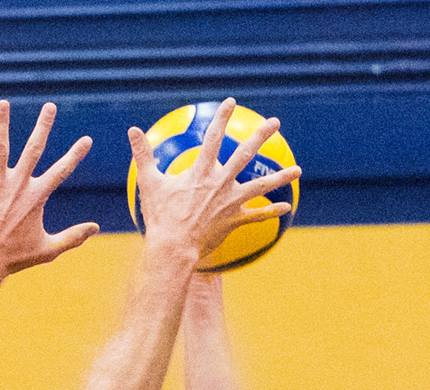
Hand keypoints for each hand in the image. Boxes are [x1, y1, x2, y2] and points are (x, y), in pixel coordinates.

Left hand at [0, 100, 97, 276]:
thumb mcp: (49, 249)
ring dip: (2, 124)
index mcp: (37, 197)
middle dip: (43, 126)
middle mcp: (18, 185)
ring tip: (3, 103)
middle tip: (50, 106)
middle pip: (33, 149)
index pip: (61, 171)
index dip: (75, 155)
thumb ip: (73, 237)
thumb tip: (96, 228)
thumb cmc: (15, 259)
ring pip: (0, 147)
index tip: (87, 139)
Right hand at [124, 101, 295, 267]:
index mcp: (201, 171)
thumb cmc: (160, 216)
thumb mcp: (149, 182)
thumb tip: (132, 130)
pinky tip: (286, 207)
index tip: (231, 102)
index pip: (213, 137)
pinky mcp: (234, 221)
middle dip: (261, 136)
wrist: (173, 248)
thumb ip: (143, 154)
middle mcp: (220, 183)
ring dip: (280, 177)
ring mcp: (230, 202)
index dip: (222, 118)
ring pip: (260, 185)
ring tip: (298, 170)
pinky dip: (271, 212)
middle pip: (245, 154)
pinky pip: (257, 216)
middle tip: (275, 122)